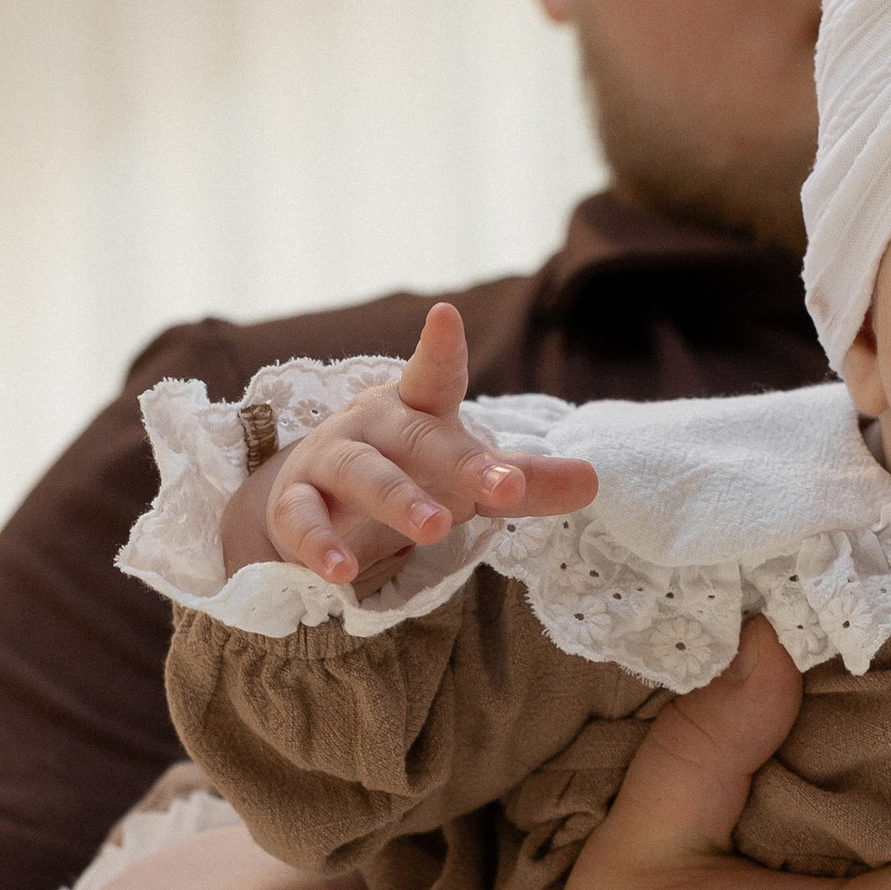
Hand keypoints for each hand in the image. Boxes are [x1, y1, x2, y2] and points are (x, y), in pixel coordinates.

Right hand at [222, 300, 598, 588]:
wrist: (316, 501)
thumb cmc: (406, 474)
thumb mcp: (466, 477)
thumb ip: (524, 481)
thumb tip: (595, 481)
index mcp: (416, 409)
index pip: (434, 375)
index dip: (440, 348)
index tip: (445, 315)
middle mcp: (372, 426)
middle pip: (415, 438)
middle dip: (459, 462)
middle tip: (502, 488)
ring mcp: (330, 461)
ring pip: (361, 474)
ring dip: (398, 500)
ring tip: (436, 531)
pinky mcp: (295, 504)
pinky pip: (303, 521)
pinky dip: (320, 546)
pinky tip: (340, 574)